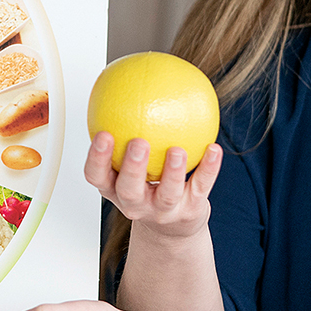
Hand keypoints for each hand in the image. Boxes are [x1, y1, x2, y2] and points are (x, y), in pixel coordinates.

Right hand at [85, 131, 221, 239]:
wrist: (172, 227)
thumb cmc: (147, 184)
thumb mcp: (129, 164)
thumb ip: (124, 131)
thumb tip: (125, 83)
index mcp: (114, 189)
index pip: (97, 176)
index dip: (97, 158)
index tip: (103, 133)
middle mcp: (135, 203)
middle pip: (129, 189)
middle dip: (133, 168)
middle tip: (138, 142)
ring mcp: (162, 211)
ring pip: (166, 193)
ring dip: (172, 172)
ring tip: (177, 149)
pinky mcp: (188, 211)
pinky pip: (200, 187)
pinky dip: (208, 168)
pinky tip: (214, 149)